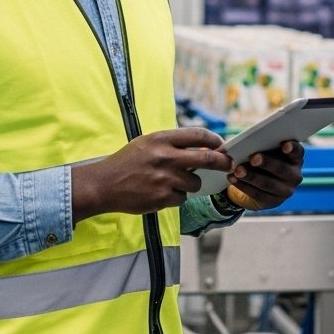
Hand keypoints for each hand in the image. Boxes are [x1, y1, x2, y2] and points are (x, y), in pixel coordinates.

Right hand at [71, 127, 232, 221]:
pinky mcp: (162, 197)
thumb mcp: (147, 143)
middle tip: (229, 165)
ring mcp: (165, 178)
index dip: (215, 140)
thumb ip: (171, 143)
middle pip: (207, 159)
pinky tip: (161, 192)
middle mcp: (165, 157)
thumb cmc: (126, 162)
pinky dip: (176, 197)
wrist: (104, 184)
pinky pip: (182, 198)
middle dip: (223, 162)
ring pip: (195, 183)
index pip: (198, 135)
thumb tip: (201, 147)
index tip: (222, 145)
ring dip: (190, 184)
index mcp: (161, 138)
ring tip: (173, 182)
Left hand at [225, 141, 304, 210]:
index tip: (284, 145)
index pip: (298, 152)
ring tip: (237, 170)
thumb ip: (263, 145)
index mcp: (295, 158)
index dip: (292, 148)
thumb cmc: (264, 158)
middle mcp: (295, 176)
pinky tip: (233, 178)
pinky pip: (257, 194)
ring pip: (268, 184)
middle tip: (253, 158)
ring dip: (251, 176)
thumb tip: (249, 143)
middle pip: (282, 169)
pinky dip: (243, 186)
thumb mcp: (267, 150)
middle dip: (267, 163)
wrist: (260, 182)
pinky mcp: (272, 202)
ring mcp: (285, 191)